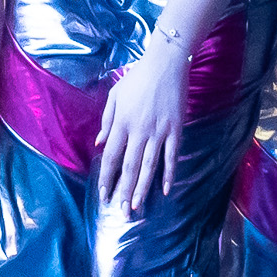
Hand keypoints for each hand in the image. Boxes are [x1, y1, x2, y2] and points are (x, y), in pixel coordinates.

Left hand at [96, 27, 192, 212]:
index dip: (107, 177)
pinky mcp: (176, 130)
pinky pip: (171, 156)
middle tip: (122, 212)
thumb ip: (107, 121)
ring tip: (138, 207)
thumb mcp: (115, 96)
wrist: (166, 64)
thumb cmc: (137, 78)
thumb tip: (100, 145)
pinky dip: (168, 174)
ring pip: (149, 166)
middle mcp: (139, 131)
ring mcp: (159, 132)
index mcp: (122, 123)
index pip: (111, 157)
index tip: (103, 194)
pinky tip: (165, 189)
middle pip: (129, 167)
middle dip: (124, 192)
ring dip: (143, 188)